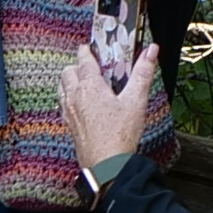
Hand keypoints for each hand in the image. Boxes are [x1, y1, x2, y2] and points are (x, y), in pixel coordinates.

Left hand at [62, 40, 159, 169]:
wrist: (107, 165)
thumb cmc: (120, 135)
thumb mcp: (136, 100)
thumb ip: (143, 73)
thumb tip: (151, 50)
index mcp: (90, 86)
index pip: (83, 60)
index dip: (86, 51)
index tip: (90, 47)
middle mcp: (75, 97)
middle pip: (67, 72)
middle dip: (76, 65)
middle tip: (89, 65)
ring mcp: (70, 112)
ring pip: (62, 88)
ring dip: (70, 81)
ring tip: (83, 83)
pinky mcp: (69, 126)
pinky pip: (63, 105)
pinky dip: (68, 98)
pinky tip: (80, 105)